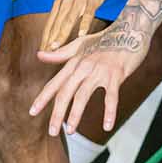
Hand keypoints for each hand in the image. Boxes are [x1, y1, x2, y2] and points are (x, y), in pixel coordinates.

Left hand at [30, 18, 150, 134]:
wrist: (129, 30)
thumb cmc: (104, 40)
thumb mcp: (79, 44)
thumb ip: (60, 53)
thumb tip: (39, 55)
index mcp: (73, 62)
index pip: (54, 83)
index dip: (43, 98)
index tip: (32, 112)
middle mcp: (82, 67)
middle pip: (65, 93)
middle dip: (57, 113)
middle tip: (51, 132)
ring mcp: (99, 71)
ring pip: (83, 96)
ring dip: (76, 114)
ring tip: (70, 131)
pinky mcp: (116, 75)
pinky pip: (111, 97)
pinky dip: (109, 112)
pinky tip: (107, 126)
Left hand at [40, 0, 120, 51]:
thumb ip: (69, 10)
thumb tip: (63, 25)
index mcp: (61, 0)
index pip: (50, 22)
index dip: (45, 37)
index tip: (42, 51)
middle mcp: (67, 0)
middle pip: (56, 23)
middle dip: (50, 39)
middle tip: (45, 54)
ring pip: (68, 19)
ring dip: (62, 34)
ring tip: (57, 48)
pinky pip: (87, 13)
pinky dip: (84, 24)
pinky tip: (81, 35)